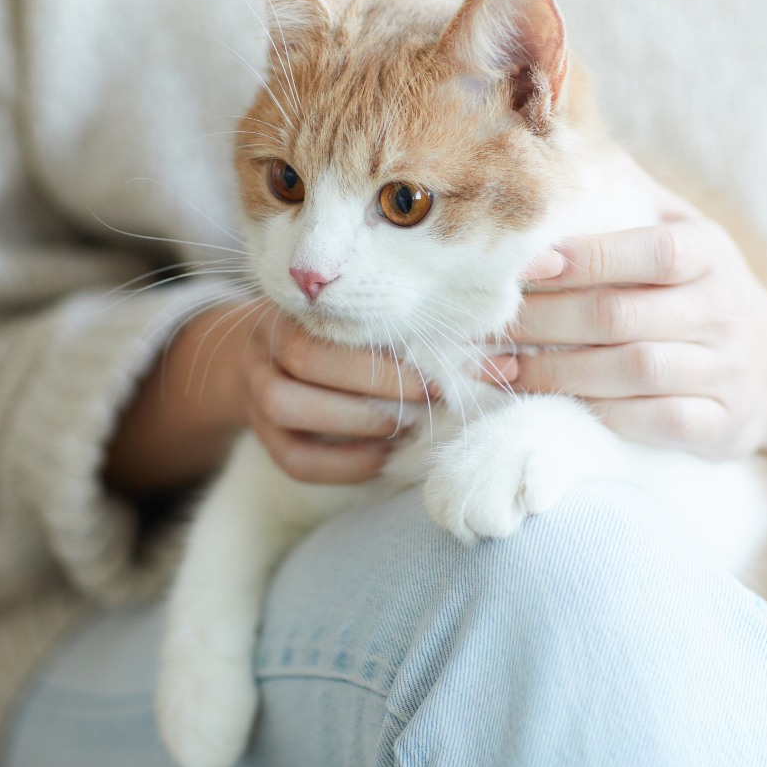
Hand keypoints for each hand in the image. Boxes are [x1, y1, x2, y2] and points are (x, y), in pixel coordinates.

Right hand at [106, 300, 428, 491]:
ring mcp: (255, 386)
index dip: (392, 347)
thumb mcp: (371, 315)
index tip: (447, 367)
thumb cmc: (344, 333)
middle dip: (378, 381)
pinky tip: (380, 459)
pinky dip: (339, 465)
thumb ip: (423, 322)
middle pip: (306, 357)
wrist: (270, 357)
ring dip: (353, 420)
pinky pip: (292, 458)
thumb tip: (511, 334)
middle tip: (432, 397)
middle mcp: (267, 339)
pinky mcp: (259, 433)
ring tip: (402, 427)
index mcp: (300, 301)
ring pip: (286, 405)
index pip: (337, 316)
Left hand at [502, 159, 766, 503]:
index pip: (651, 251)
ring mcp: (725, 372)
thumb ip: (629, 193)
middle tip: (486, 325)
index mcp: (709, 253)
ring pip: (634, 372)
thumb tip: (560, 145)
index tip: (524, 267)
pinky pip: (655, 424)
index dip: (587, 258)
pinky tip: (549, 407)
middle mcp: (722, 311)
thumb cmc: (702, 288)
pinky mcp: (721, 426)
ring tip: (497, 368)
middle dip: (545, 322)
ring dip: (555, 373)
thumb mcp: (684, 230)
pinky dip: (598, 416)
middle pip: (623, 316)